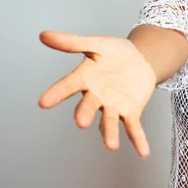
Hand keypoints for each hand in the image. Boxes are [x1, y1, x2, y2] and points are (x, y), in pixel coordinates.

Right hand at [37, 31, 156, 157]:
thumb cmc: (114, 52)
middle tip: (80, 122)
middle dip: (85, 114)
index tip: (43, 102)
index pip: (68, 86)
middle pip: (88, 106)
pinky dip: (138, 140)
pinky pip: (134, 127)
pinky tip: (144, 152)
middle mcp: (96, 96)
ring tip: (111, 146)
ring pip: (109, 121)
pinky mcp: (131, 112)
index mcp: (85, 78)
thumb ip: (72, 42)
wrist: (140, 58)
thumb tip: (43, 35)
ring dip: (109, 133)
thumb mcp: (95, 44)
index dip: (56, 93)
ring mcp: (113, 106)